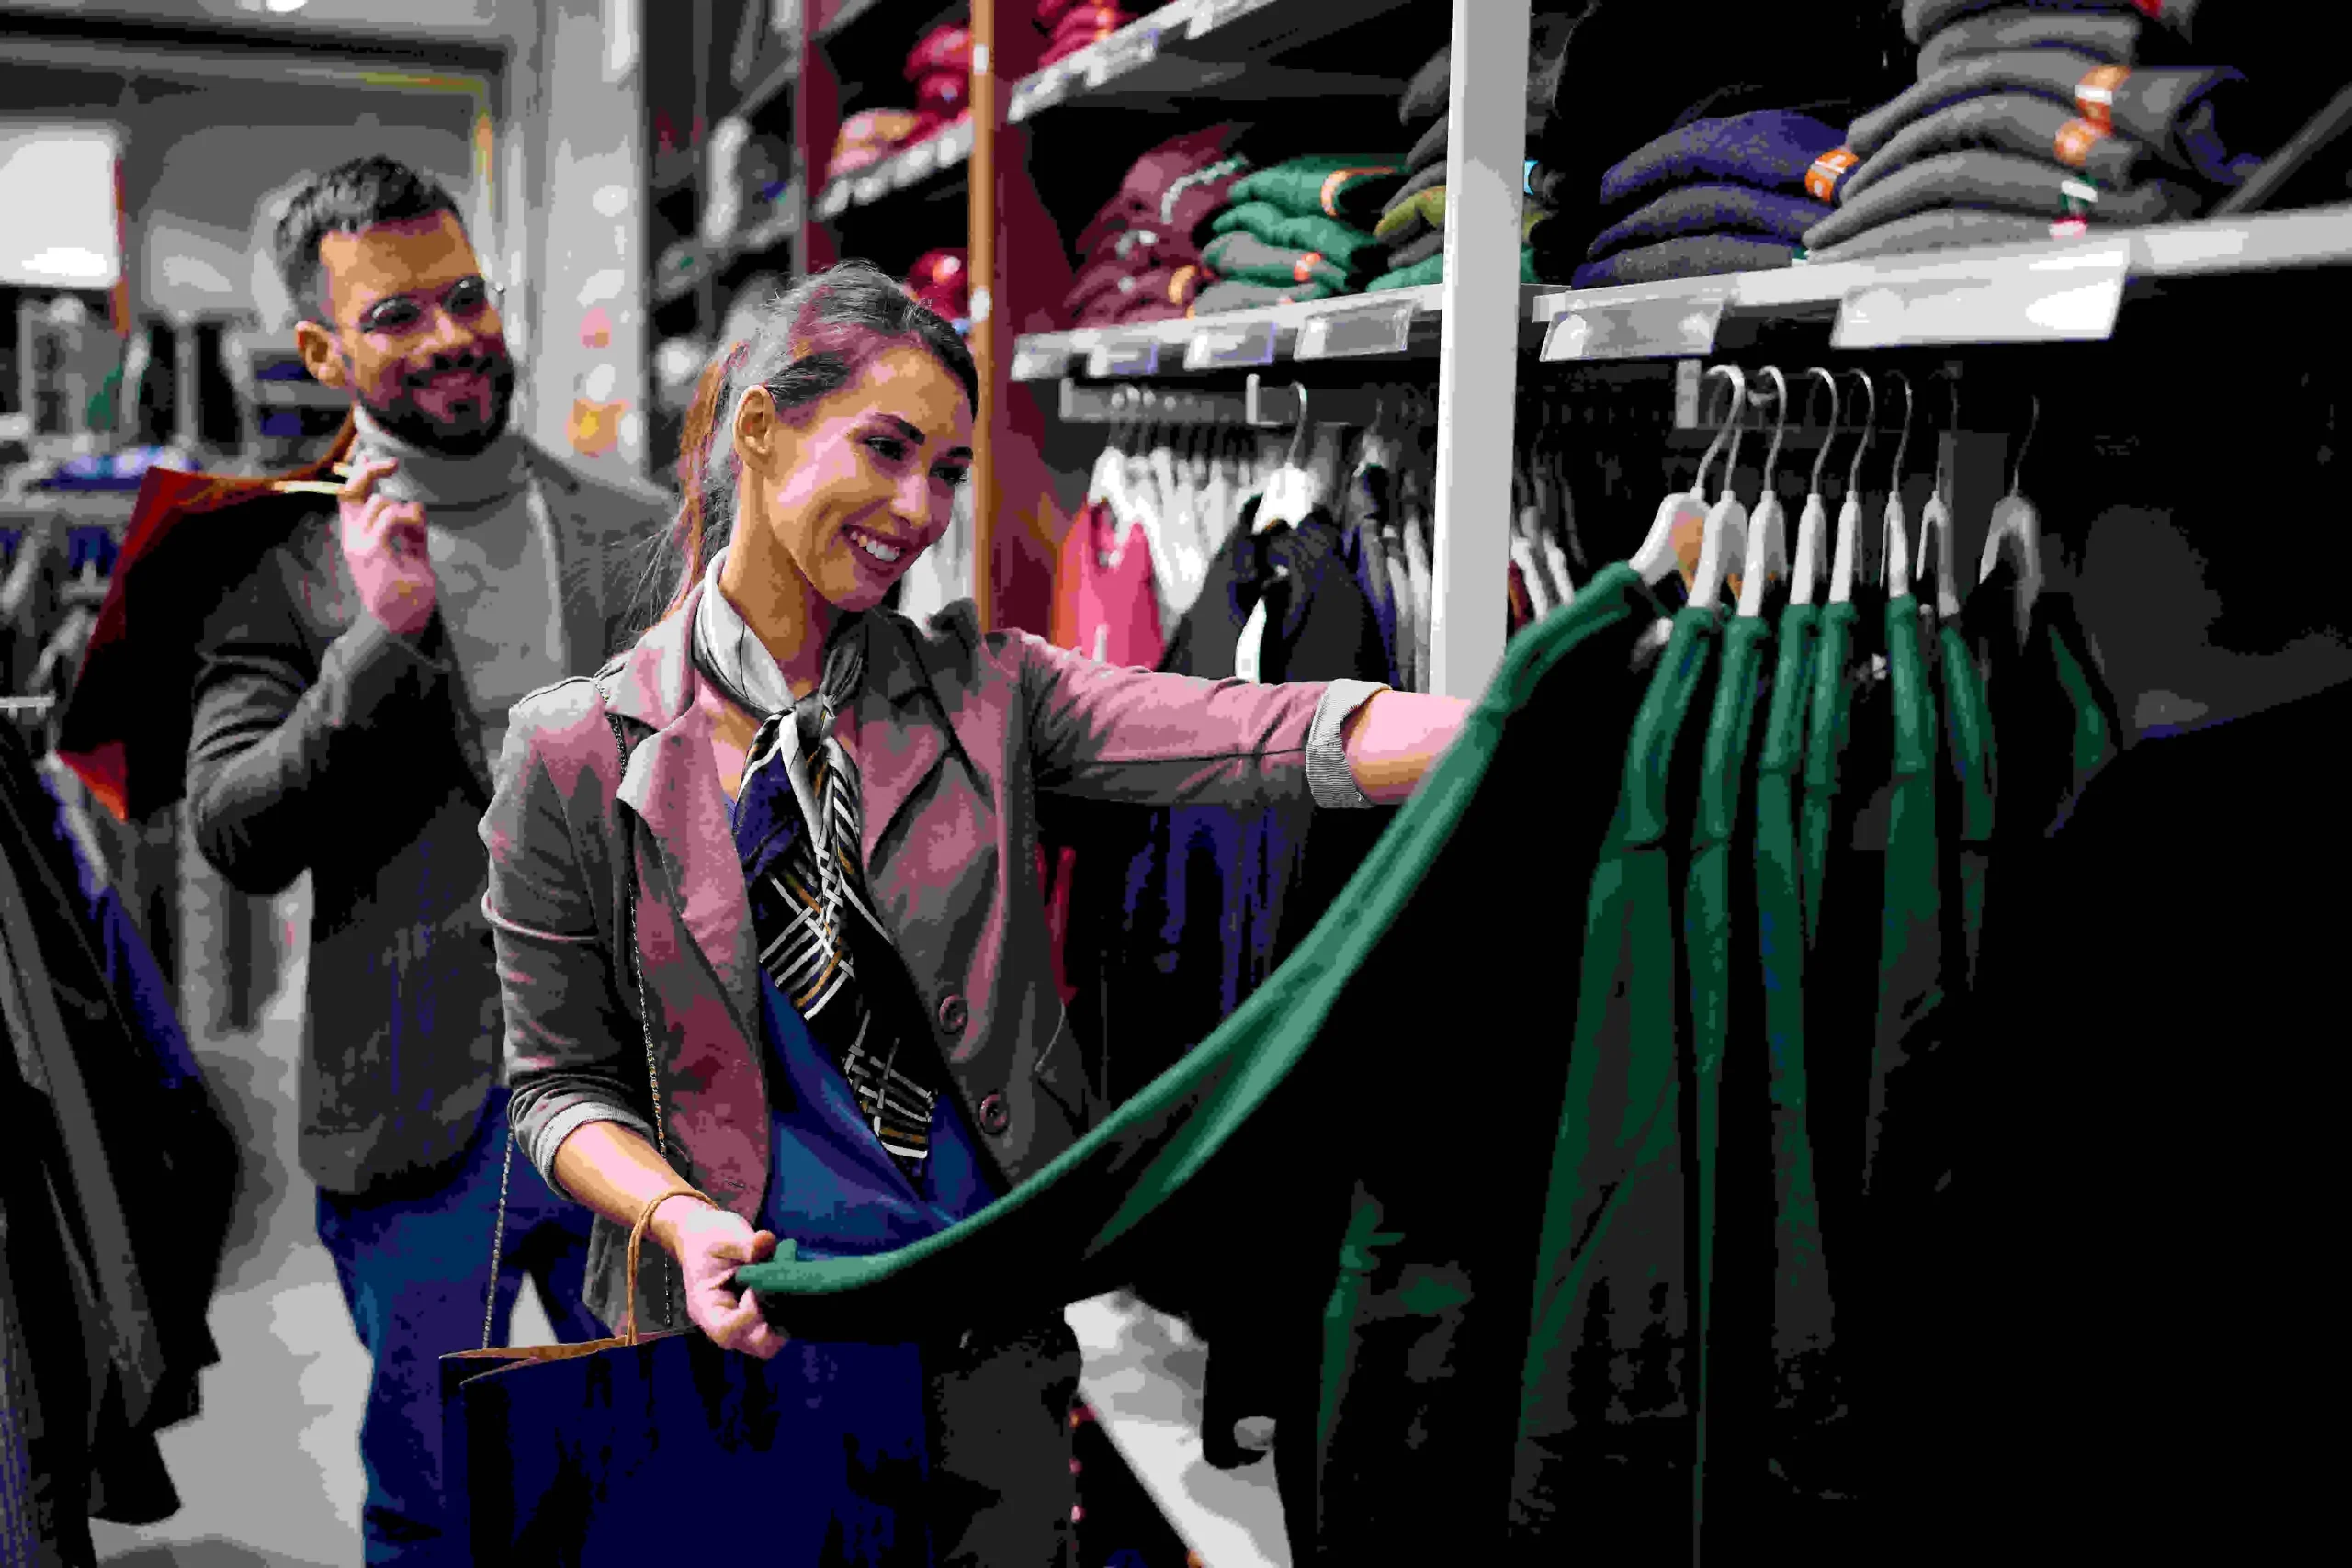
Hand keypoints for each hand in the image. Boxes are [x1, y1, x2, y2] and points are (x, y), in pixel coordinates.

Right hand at [338, 455, 436, 635]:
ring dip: (405, 509)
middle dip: (370, 470)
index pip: (350, 496)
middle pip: (352, 490)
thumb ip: (412, 527)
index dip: (358, 471)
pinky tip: (416, 531)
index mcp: (358, 535)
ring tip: (416, 531)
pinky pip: (390, 517)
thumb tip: (414, 504)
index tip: (371, 452)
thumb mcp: (413, 550)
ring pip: (379, 502)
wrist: (402, 620)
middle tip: (394, 463)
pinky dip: (408, 517)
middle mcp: (353, 537)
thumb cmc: (408, 587)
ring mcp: (360, 544)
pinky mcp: (373, 551)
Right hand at [657, 1196, 787, 1359]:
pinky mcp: (759, 1315)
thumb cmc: (707, 1238)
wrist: (705, 1235)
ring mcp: (743, 1322)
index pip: (726, 1331)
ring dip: (784, 1319)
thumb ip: (744, 1245)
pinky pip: (777, 1327)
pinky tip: (790, 1287)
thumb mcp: (722, 1238)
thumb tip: (766, 1242)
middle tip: (778, 1292)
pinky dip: (789, 1312)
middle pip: (754, 1345)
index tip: (755, 1288)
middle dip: (773, 1324)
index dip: (747, 1315)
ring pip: (770, 1341)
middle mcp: (724, 1321)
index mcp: (706, 1307)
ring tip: (785, 1289)